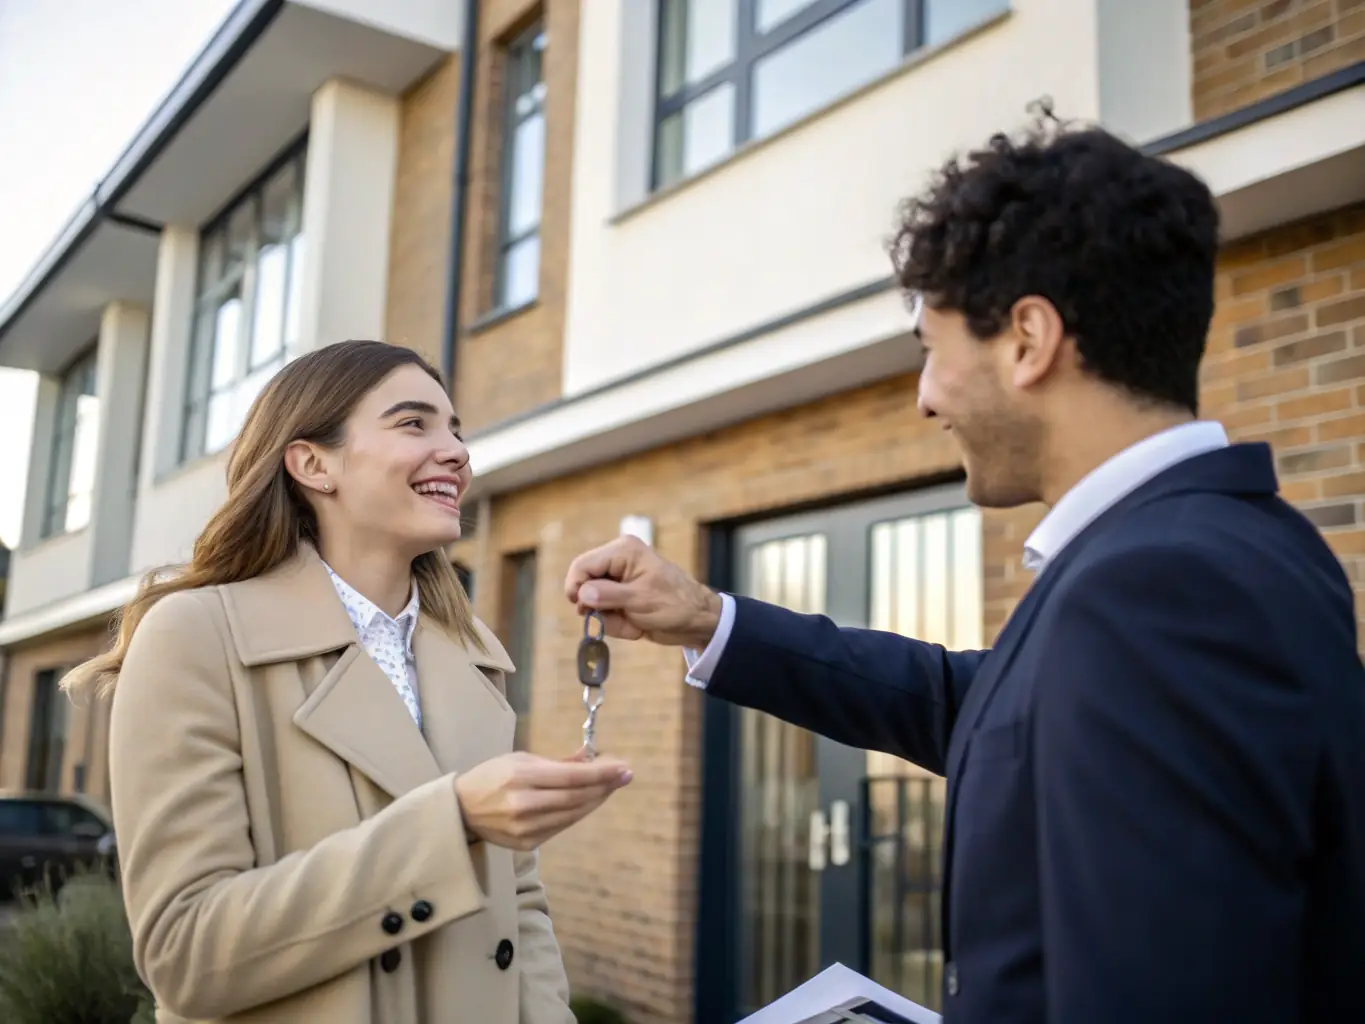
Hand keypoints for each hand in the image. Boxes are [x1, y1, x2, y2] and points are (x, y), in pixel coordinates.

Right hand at [454, 748, 631, 851]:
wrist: (460, 810)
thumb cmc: (492, 777)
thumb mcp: (521, 759)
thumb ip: (558, 761)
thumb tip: (591, 756)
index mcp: (521, 777)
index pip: (571, 777)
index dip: (601, 773)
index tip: (623, 768)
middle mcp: (524, 805)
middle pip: (576, 798)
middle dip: (604, 787)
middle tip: (623, 777)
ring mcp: (525, 829)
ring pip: (572, 815)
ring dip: (595, 801)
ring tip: (610, 787)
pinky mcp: (526, 844)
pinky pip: (561, 827)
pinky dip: (577, 814)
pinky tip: (588, 802)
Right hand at [564, 535, 722, 647]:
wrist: (697, 621)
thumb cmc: (675, 605)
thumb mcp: (641, 601)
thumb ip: (609, 596)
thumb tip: (582, 593)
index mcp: (622, 551)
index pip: (582, 565)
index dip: (576, 588)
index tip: (583, 610)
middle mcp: (617, 561)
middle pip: (584, 585)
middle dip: (599, 608)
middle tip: (620, 617)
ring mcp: (617, 579)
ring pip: (592, 603)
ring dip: (610, 619)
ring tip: (634, 622)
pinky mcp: (620, 596)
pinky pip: (604, 612)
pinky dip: (616, 624)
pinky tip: (636, 625)